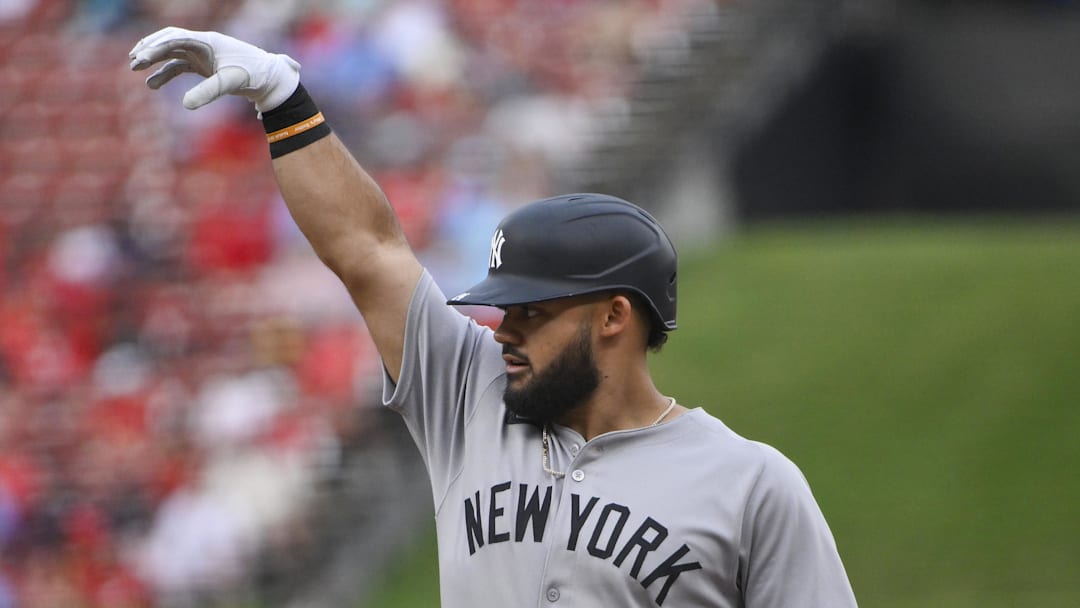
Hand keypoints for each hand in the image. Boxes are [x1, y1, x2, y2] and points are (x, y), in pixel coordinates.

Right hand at [129, 26, 299, 111]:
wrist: (269, 78)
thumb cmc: (252, 75)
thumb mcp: (230, 82)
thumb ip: (208, 92)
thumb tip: (185, 105)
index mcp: (207, 41)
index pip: (175, 38)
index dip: (156, 46)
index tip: (141, 57)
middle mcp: (202, 44)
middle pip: (169, 41)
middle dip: (149, 49)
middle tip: (132, 61)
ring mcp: (201, 54)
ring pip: (171, 53)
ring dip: (153, 59)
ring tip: (135, 68)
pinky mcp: (203, 66)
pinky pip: (178, 67)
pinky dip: (165, 74)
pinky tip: (151, 84)